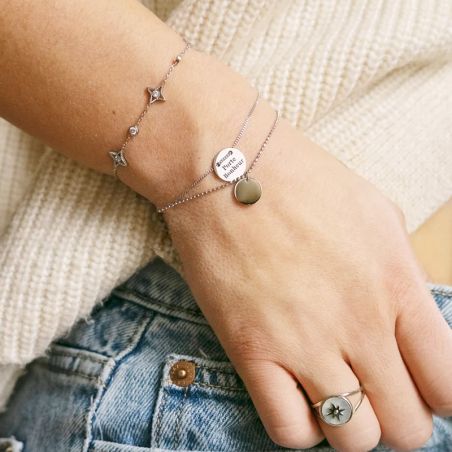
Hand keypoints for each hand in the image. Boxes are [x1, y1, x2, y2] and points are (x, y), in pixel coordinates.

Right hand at [162, 105, 451, 450]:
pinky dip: (298, 426)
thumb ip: (402, 274)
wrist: (227, 167)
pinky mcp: (250, 349)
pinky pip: (288, 431)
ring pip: (353, 440)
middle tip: (374, 387)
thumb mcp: (375, 213)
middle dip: (397, 414)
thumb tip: (409, 317)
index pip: (449, 384)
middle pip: (406, 426)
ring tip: (331, 391)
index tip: (418, 383)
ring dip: (349, 425)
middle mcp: (358, 323)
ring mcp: (303, 342)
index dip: (440, 395)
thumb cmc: (301, 179)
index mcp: (395, 284)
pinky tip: (292, 393)